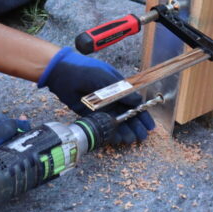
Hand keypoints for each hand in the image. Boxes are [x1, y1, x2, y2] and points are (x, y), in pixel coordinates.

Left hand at [37, 46, 154, 143]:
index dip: (142, 114)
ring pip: (116, 122)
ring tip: (130, 140)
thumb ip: (123, 92)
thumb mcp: (108, 79)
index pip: (135, 104)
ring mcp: (102, 108)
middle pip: (127, 115)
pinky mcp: (91, 115)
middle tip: (141, 137)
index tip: (149, 125)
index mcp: (119, 88)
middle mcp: (112, 99)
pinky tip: (117, 139)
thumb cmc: (87, 71)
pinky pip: (103, 126)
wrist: (63, 74)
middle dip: (135, 126)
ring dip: (124, 131)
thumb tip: (138, 101)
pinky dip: (110, 133)